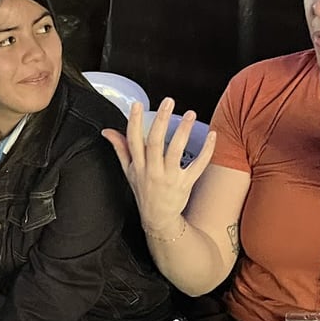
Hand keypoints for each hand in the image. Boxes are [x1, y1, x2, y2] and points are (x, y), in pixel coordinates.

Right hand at [101, 98, 216, 236]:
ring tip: (190, 114)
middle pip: (154, 142)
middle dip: (161, 120)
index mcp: (137, 165)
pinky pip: (197, 165)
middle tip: (168, 102)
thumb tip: (107, 131)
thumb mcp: (128, 171)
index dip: (133, 121)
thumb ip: (120, 149)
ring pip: (175, 151)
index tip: (137, 104)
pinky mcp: (185, 183)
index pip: (133, 140)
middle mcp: (152, 171)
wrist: (158, 219)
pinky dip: (207, 150)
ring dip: (183, 131)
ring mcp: (169, 177)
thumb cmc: (144, 192)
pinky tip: (212, 135)